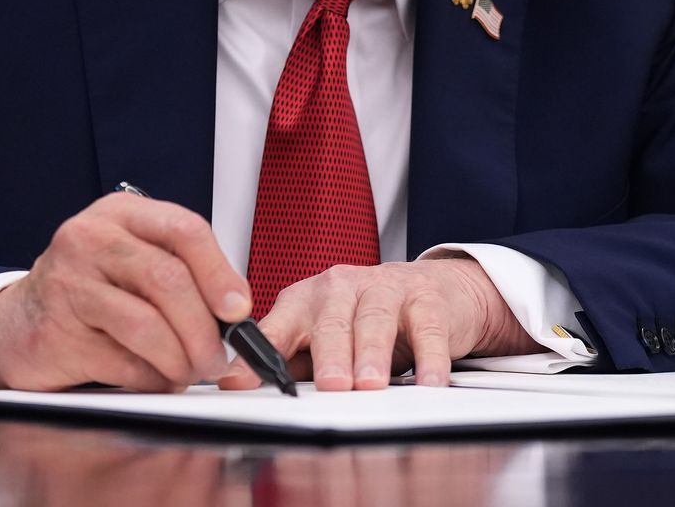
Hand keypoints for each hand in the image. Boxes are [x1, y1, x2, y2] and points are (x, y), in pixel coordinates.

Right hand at [0, 192, 250, 392]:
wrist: (15, 323)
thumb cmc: (86, 291)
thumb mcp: (133, 261)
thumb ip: (182, 274)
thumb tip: (236, 313)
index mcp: (121, 213)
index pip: (185, 230)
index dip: (219, 273)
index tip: (238, 309)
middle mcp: (90, 238)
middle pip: (168, 280)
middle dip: (204, 329)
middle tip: (218, 357)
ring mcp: (68, 284)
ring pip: (147, 325)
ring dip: (180, 359)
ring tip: (188, 371)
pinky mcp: (57, 333)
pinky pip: (124, 363)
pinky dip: (151, 378)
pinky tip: (153, 377)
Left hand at [218, 254, 536, 391]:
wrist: (433, 289)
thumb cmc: (365, 319)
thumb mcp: (323, 338)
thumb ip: (289, 361)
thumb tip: (242, 387)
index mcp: (305, 300)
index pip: (277, 326)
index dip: (259, 353)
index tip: (241, 381)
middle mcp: (341, 287)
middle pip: (331, 320)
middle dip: (330, 353)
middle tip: (330, 384)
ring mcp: (385, 287)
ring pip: (375, 318)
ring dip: (373, 353)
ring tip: (370, 384)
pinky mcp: (425, 297)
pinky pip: (427, 327)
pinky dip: (429, 357)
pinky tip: (428, 381)